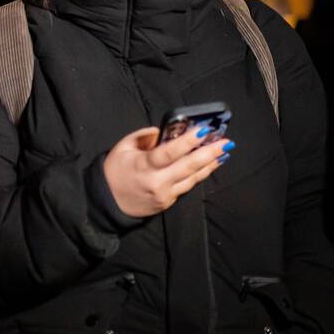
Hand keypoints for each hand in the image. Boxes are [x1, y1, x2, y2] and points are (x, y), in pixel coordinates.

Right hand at [103, 125, 232, 217]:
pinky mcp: (168, 202)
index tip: (203, 130)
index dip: (187, 142)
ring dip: (211, 164)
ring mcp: (164, 194)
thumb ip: (144, 137)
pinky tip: (212, 165)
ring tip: (225, 151)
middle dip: (209, 153)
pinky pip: (187, 186)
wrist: (106, 203)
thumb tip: (164, 131)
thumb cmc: (115, 171)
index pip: (168, 153)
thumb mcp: (123, 148)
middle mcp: (156, 182)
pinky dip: (201, 174)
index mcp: (143, 166)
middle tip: (226, 142)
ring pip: (192, 178)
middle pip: (188, 167)